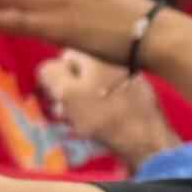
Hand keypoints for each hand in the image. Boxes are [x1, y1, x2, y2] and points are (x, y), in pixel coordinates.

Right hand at [37, 47, 174, 162]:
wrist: (143, 139)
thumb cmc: (102, 114)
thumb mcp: (66, 92)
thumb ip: (51, 74)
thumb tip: (47, 68)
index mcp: (97, 53)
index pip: (65, 55)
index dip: (54, 75)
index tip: (51, 94)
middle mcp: (115, 59)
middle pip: (80, 71)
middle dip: (67, 91)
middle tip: (61, 110)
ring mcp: (129, 77)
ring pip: (94, 86)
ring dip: (80, 102)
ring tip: (74, 121)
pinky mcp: (138, 96)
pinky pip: (109, 97)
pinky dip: (98, 108)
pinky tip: (94, 124)